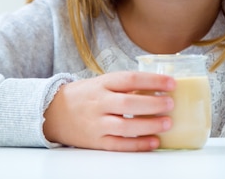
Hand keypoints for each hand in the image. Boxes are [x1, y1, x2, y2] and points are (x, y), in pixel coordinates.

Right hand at [43, 71, 174, 150]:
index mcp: (102, 84)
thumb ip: (125, 86)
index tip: (171, 83)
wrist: (53, 112)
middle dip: (153, 104)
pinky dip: (138, 145)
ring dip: (149, 125)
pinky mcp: (96, 141)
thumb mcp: (101, 83)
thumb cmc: (84, 96)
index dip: (153, 81)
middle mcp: (99, 103)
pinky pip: (119, 145)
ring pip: (125, 126)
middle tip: (170, 104)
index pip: (130, 79)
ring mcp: (96, 123)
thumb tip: (158, 89)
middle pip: (128, 104)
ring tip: (167, 123)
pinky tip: (154, 142)